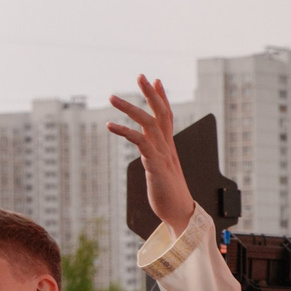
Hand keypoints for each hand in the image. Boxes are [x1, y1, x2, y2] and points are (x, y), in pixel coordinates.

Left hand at [108, 75, 195, 233]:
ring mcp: (163, 154)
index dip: (161, 98)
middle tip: (140, 76)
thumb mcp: (162, 171)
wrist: (180, 214)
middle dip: (151, 93)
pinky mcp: (155, 165)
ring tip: (113, 97)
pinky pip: (140, 142)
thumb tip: (149, 152)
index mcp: (169, 147)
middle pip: (161, 113)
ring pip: (149, 123)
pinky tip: (110, 125)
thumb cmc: (169, 195)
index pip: (167, 116)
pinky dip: (124, 131)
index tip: (154, 80)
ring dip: (130, 107)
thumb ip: (155, 157)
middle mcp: (167, 147)